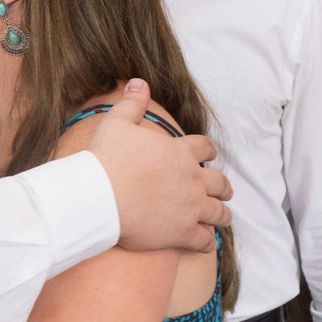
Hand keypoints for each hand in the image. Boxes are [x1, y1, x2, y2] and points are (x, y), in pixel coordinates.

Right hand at [88, 79, 231, 252]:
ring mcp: (191, 208)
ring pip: (219, 213)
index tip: (209, 156)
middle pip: (220, 183)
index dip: (208, 152)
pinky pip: (205, 240)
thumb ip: (132, 103)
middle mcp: (192, 180)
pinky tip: (202, 240)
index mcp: (180, 153)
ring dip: (221, 214)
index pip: (205, 148)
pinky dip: (205, 240)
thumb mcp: (116, 123)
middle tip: (222, 190)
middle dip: (222, 187)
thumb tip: (139, 82)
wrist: (98, 196)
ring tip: (221, 217)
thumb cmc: (106, 159)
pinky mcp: (183, 233)